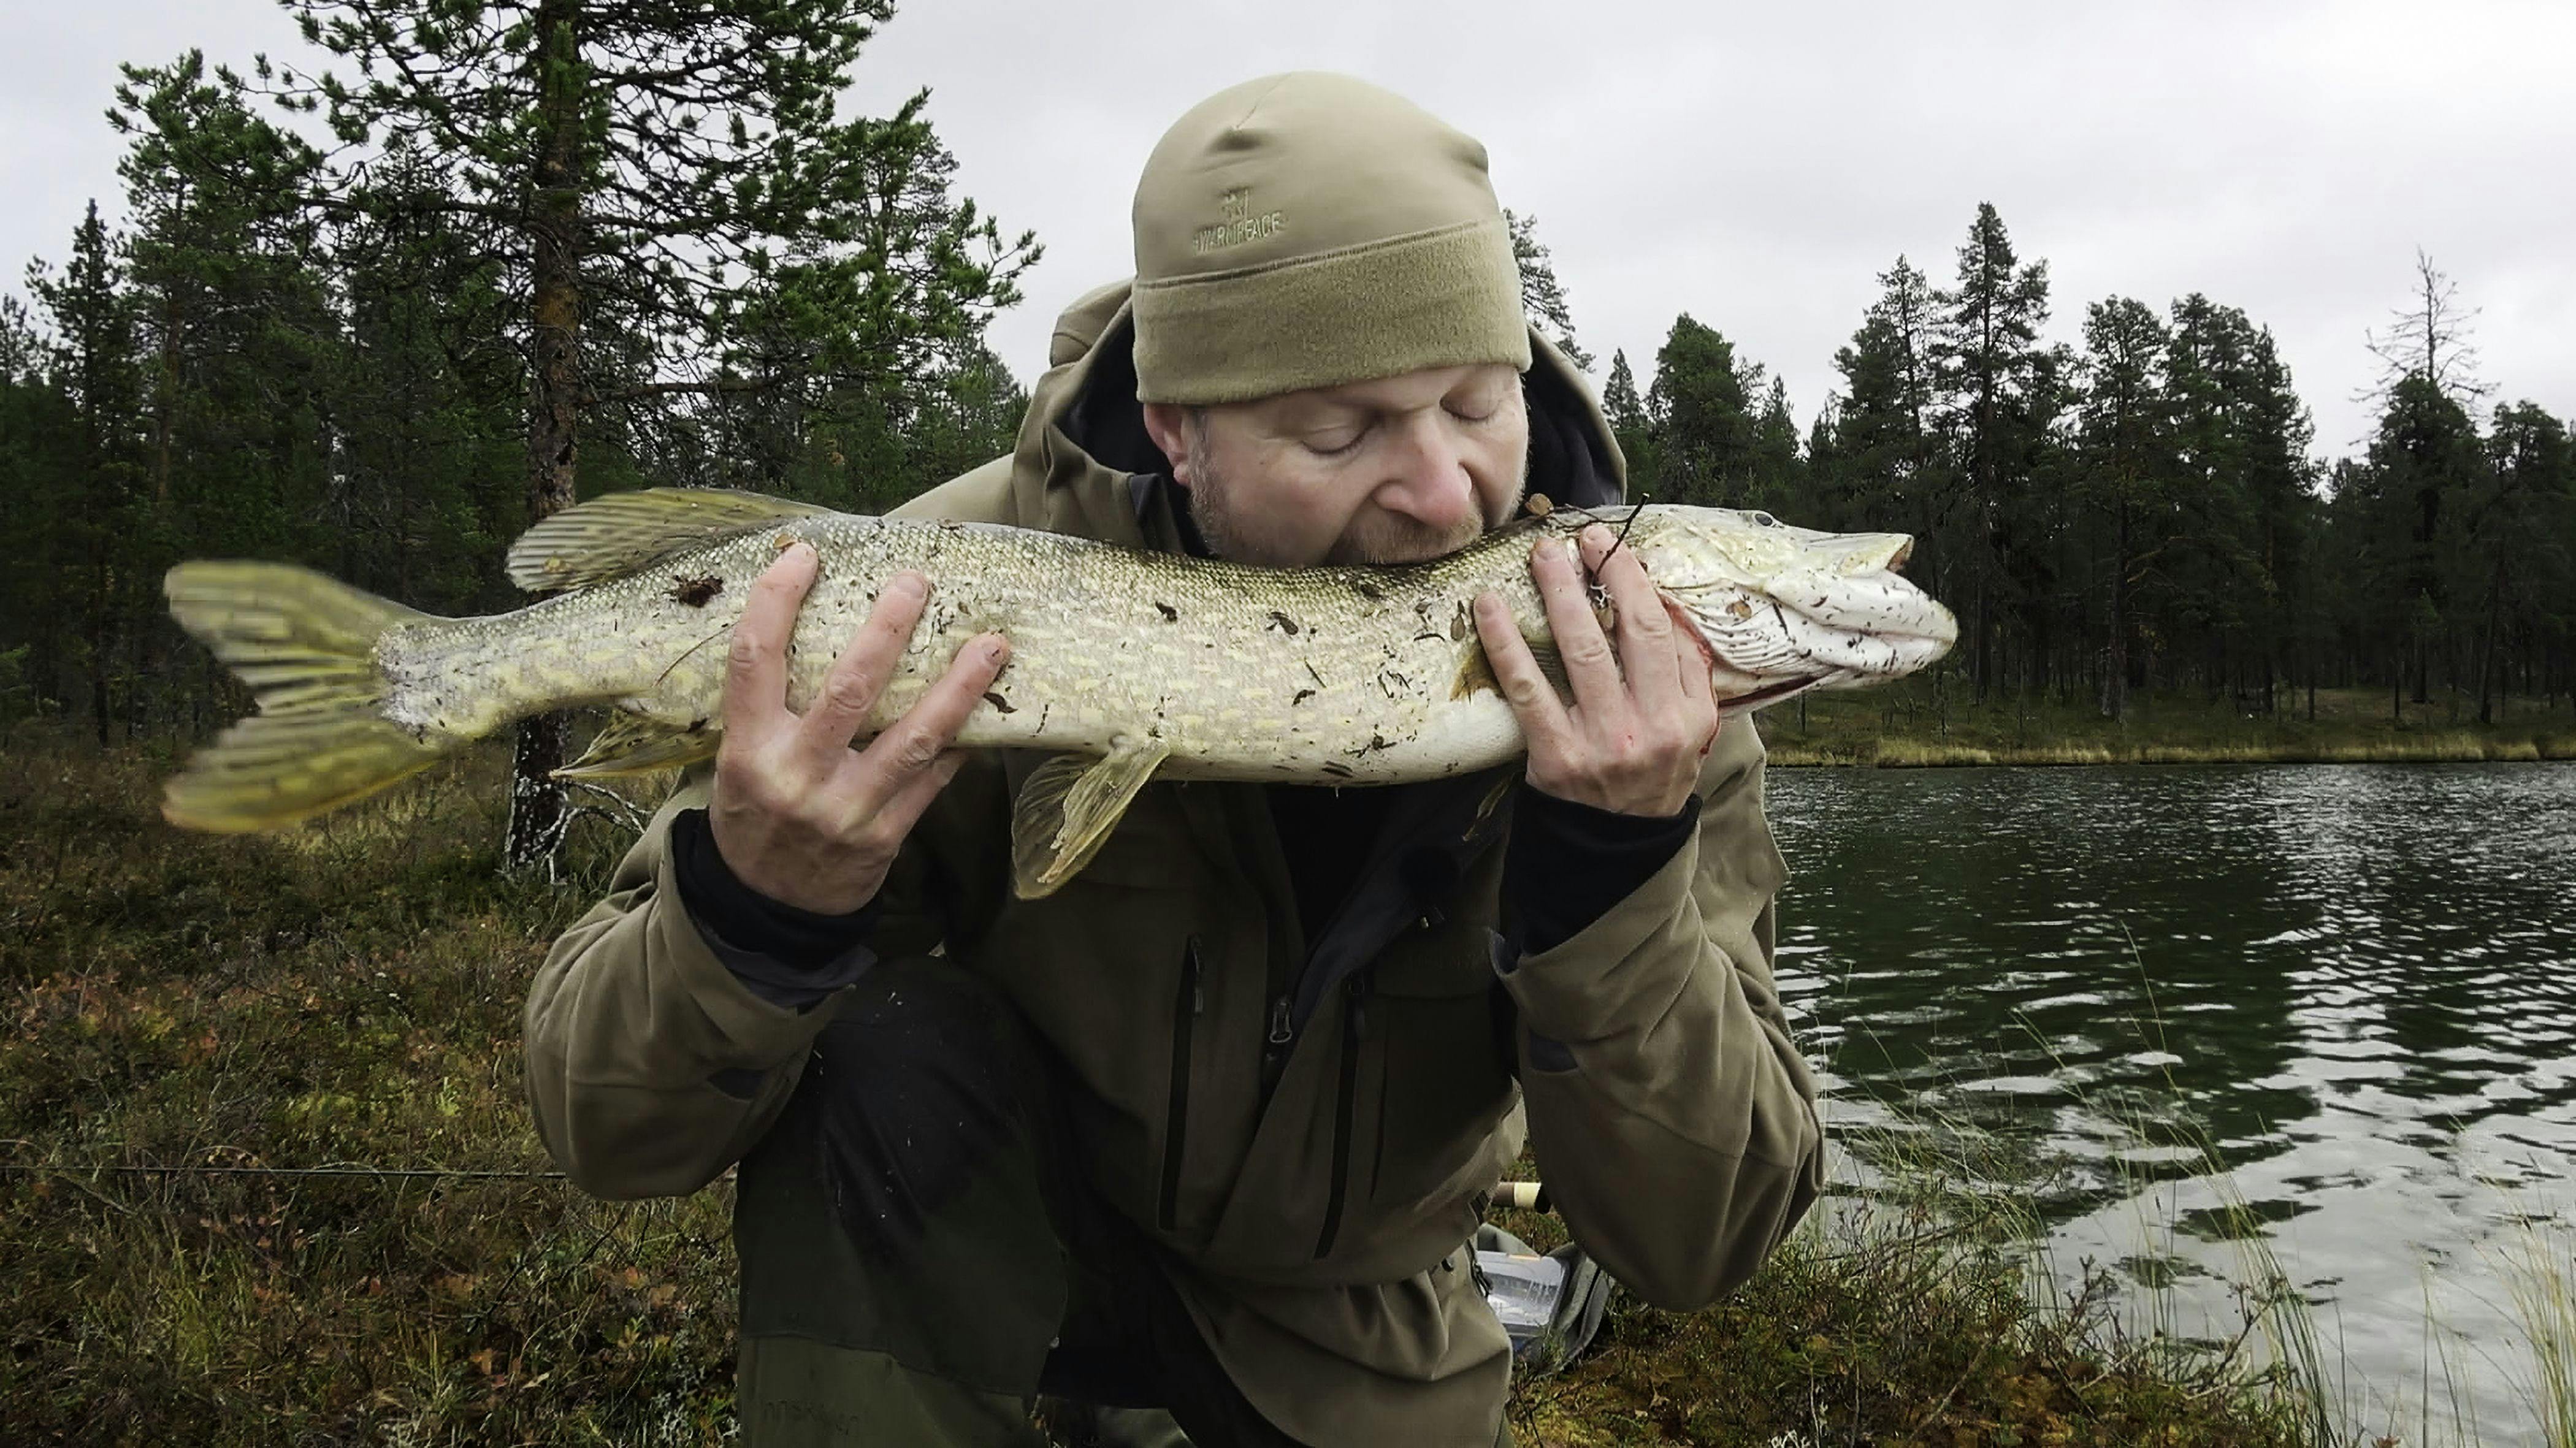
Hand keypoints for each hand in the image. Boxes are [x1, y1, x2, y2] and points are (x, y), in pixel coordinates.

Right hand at [708, 542, 1008, 913]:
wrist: (764, 910)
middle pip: (850, 687)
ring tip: (994, 644)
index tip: (804, 554)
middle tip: (918, 583)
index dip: (776, 600)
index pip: (755, 658)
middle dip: (889, 628)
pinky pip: (933, 780)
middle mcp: (796, 775)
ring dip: (959, 687)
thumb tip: (821, 627)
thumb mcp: (736, 763)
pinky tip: (988, 712)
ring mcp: (845, 809)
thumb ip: (770, 709)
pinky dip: (960, 744)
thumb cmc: (753, 818)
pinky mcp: (885, 837)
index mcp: (747, 749)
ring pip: (913, 736)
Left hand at [1474, 522, 1719, 816]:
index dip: (1633, 580)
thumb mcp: (1690, 730)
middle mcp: (1650, 726)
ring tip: (1540, 556)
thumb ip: (1686, 673)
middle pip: (1627, 633)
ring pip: (1580, 652)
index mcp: (1686, 714)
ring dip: (1558, 595)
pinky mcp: (1556, 758)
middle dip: (1602, 575)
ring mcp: (1603, 742)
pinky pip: (1527, 689)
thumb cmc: (1650, 774)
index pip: (1663, 631)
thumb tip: (1660, 603)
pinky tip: (1488, 609)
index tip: (1609, 544)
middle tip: (1575, 537)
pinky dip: (1506, 644)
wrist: (1615, 847)